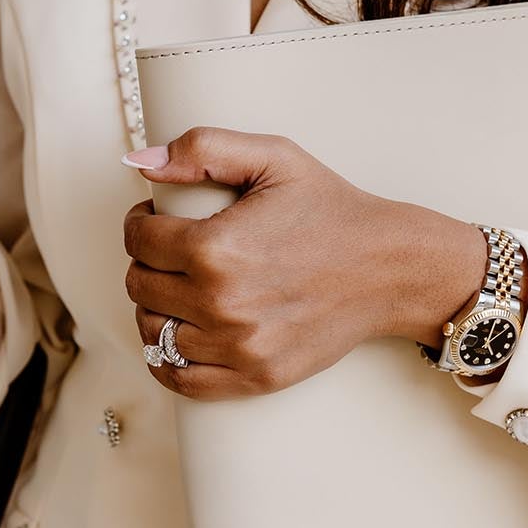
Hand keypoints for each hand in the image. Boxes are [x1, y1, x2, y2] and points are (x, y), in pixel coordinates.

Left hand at [121, 127, 494, 400]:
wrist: (388, 267)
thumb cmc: (331, 210)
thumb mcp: (273, 158)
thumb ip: (202, 149)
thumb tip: (139, 161)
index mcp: (216, 248)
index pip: (138, 240)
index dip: (141, 223)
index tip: (157, 219)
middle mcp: (221, 303)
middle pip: (140, 286)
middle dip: (148, 262)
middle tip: (171, 251)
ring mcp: (238, 347)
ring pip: (153, 333)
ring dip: (154, 308)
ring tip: (178, 289)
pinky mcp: (255, 376)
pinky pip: (180, 378)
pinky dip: (166, 359)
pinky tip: (176, 335)